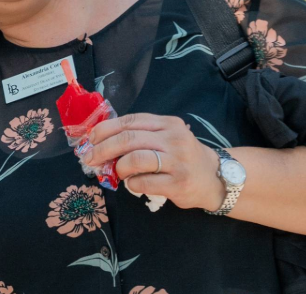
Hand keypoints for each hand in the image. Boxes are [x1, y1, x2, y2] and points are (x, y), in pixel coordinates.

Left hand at [79, 113, 223, 210]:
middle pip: (128, 139)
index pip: (130, 121)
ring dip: (118, 167)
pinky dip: (131, 184)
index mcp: (167, 124)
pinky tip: (133, 184)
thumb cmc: (182, 158)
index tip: (91, 140)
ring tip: (117, 173)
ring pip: (135, 159)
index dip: (105, 129)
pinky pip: (143, 182)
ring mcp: (177, 161)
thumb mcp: (166, 138)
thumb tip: (101, 143)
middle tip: (90, 159)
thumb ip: (140, 136)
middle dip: (103, 149)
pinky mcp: (178, 183)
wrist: (215, 178)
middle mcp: (174, 138)